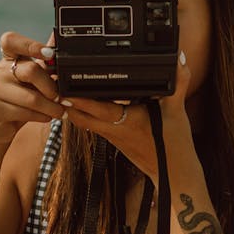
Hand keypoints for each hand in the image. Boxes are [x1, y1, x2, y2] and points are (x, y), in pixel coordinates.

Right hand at [0, 31, 64, 147]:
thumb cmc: (18, 102)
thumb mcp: (32, 81)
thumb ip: (44, 63)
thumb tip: (57, 39)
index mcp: (8, 59)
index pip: (11, 40)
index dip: (31, 45)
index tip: (50, 54)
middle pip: (31, 70)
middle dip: (51, 86)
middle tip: (61, 97)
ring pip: (31, 98)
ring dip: (51, 107)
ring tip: (60, 111)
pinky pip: (25, 112)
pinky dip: (41, 116)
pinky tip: (46, 117)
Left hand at [63, 52, 193, 181]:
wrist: (173, 174)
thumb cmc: (174, 146)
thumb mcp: (177, 111)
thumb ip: (178, 82)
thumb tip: (178, 59)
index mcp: (127, 121)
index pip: (97, 109)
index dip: (79, 99)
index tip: (64, 87)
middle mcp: (114, 130)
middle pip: (80, 117)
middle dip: (66, 102)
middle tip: (55, 85)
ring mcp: (112, 136)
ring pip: (84, 122)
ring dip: (73, 108)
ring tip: (64, 90)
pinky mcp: (114, 140)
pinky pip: (94, 125)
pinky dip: (86, 114)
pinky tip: (85, 102)